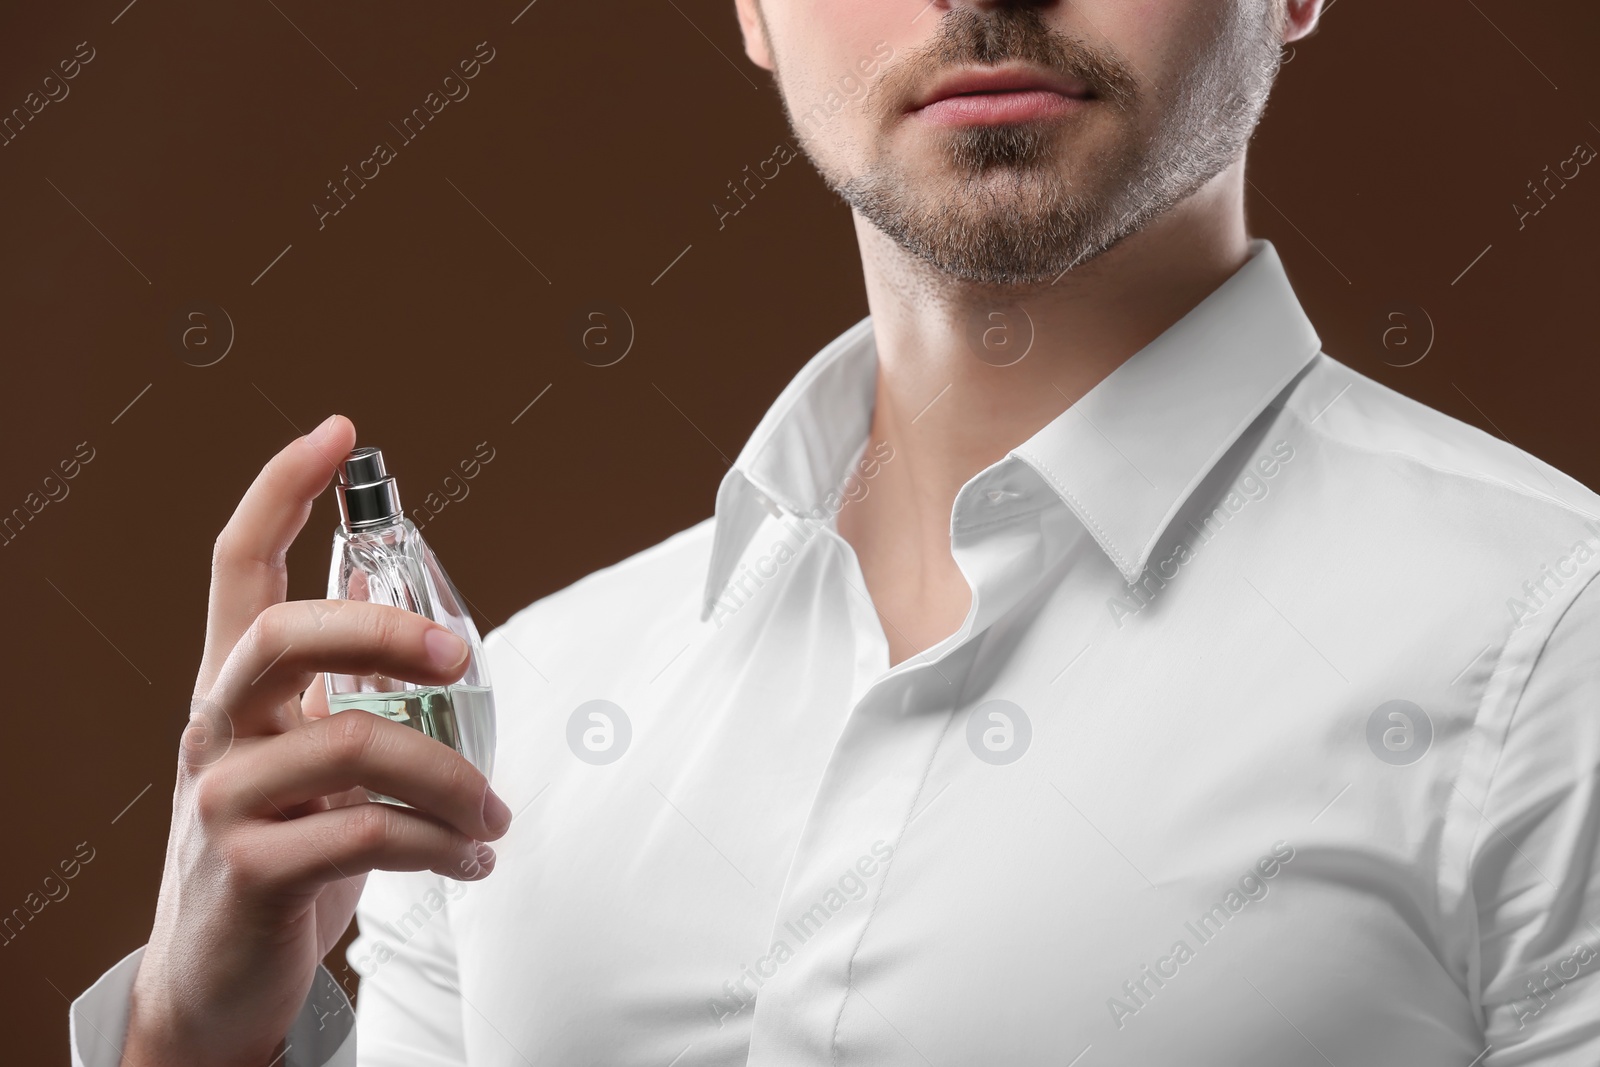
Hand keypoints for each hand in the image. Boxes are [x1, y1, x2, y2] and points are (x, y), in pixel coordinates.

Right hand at [119, 415, 512, 1066]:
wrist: (216, 973)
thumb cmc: (279, 848)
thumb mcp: (306, 761)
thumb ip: (348, 700)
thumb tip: (435, 640)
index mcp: (236, 688)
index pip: (238, 564)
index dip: (280, 490)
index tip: (337, 433)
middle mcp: (217, 728)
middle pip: (279, 632)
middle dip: (378, 628)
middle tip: (456, 653)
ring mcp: (223, 801)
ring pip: (349, 746)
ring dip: (449, 777)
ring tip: (492, 813)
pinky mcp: (250, 872)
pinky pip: (365, 837)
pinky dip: (440, 846)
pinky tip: (471, 859)